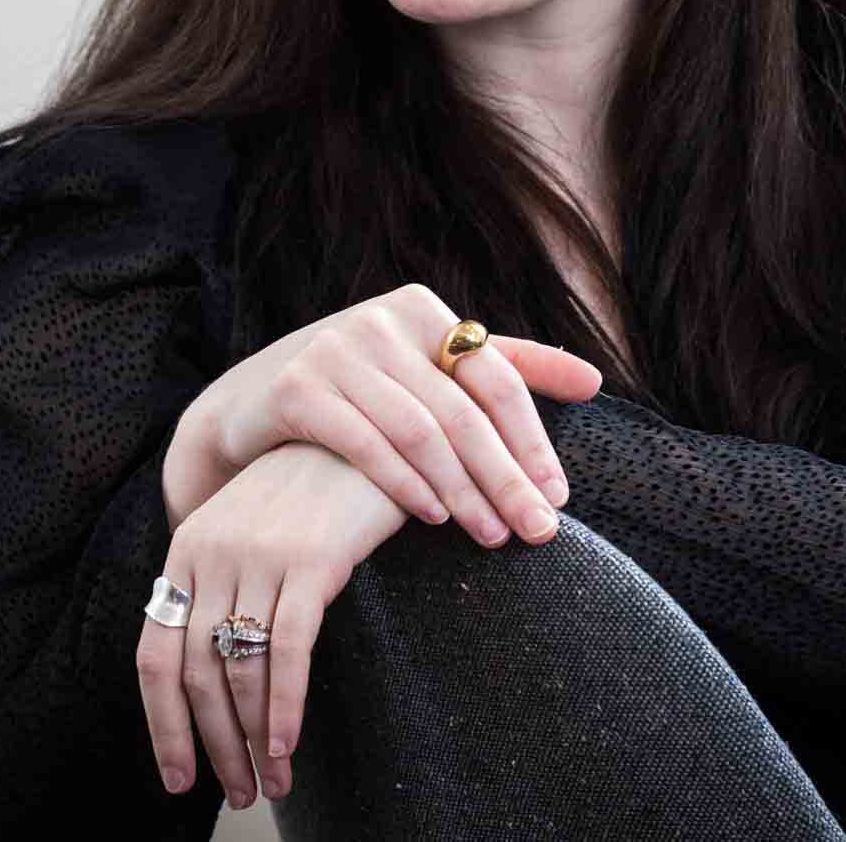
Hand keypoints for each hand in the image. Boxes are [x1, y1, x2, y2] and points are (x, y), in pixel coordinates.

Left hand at [138, 440, 410, 809]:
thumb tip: (214, 674)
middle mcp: (213, 549)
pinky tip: (288, 742)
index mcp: (189, 545)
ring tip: (271, 780)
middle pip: (195, 674)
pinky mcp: (312, 559)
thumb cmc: (320, 490)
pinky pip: (287, 651)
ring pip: (241, 671)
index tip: (179, 776)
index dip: (163, 725)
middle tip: (239, 792)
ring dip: (253, 739)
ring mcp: (260, 553)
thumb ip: (228, 582)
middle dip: (215, 746)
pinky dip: (284, 707)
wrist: (376, 430)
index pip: (155, 654)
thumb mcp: (257, 526)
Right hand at [174, 283, 602, 547]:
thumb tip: (594, 380)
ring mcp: (335, 350)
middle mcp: (382, 320)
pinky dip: (405, 484)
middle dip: (507, 477)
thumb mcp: (430, 367)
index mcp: (424, 310)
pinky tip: (435, 516)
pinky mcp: (296, 388)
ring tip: (490, 535)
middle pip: (464, 411)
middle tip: (538, 530)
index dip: (533, 440)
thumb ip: (508, 368)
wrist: (251, 401)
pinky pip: (364, 443)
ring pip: (419, 431)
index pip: (497, 378)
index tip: (560, 495)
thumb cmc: (363, 387)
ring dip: (462, 490)